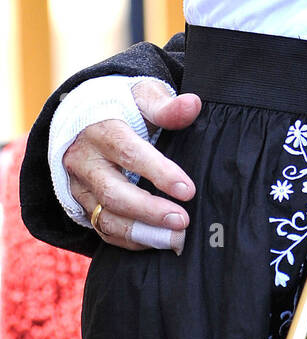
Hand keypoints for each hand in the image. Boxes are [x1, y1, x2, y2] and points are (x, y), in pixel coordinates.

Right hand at [64, 81, 201, 251]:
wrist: (88, 120)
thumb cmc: (125, 107)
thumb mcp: (144, 96)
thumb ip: (166, 106)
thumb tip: (193, 105)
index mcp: (102, 130)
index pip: (129, 153)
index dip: (159, 173)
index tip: (188, 190)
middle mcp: (85, 160)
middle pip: (113, 192)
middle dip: (149, 211)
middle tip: (182, 221)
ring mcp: (80, 185)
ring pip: (105, 217)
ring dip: (141, 233)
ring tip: (174, 240)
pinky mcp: (82, 203)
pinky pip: (102, 228)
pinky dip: (129, 240)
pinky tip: (156, 242)